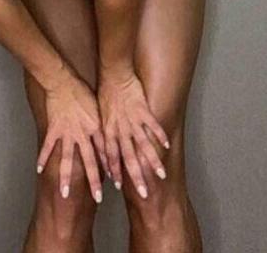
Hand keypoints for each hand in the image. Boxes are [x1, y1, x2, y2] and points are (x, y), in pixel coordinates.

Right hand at [36, 68, 106, 203]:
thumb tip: (109, 135)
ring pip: (67, 160)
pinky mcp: (53, 129)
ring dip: (66, 178)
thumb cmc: (82, 91)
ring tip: (64, 194)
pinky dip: (42, 158)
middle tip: (98, 198)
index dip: (111, 168)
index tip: (116, 183)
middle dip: (94, 181)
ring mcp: (67, 133)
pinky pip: (48, 147)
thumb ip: (101, 123)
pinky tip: (38, 170)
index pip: (105, 152)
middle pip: (89, 162)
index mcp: (96, 128)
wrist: (63, 81)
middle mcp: (82, 134)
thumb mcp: (97, 107)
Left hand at [98, 69, 169, 198]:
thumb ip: (103, 132)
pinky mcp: (143, 110)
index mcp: (108, 130)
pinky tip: (168, 145)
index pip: (110, 155)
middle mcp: (121, 128)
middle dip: (136, 176)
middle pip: (129, 157)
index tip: (118, 186)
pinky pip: (153, 125)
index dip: (114, 170)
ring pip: (144, 145)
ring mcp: (133, 120)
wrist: (113, 73)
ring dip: (153, 161)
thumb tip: (101, 148)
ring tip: (161, 175)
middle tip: (144, 192)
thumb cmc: (104, 93)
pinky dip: (160, 135)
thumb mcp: (99, 115)